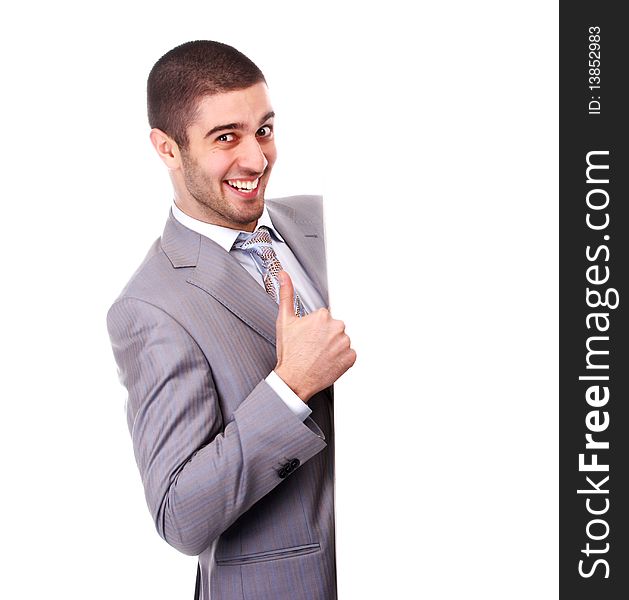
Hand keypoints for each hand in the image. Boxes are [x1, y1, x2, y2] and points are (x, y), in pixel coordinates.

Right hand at [274, 271, 356, 402]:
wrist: (294, 379)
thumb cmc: (289, 353)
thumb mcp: (284, 321)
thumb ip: (286, 295)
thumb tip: (284, 276)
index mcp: (322, 316)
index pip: (323, 318)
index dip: (313, 329)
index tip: (307, 337)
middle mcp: (337, 327)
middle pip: (334, 328)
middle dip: (324, 336)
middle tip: (311, 347)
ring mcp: (345, 343)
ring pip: (341, 341)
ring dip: (332, 347)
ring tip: (318, 356)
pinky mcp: (351, 358)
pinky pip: (348, 355)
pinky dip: (340, 359)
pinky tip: (326, 362)